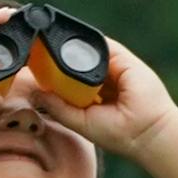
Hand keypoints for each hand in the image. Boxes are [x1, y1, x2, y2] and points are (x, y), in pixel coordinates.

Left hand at [31, 36, 177, 158]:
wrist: (147, 131)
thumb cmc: (118, 133)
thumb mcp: (81, 121)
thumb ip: (59, 108)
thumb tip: (36, 92)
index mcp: (93, 95)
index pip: (68, 79)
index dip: (51, 74)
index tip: (30, 69)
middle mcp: (103, 79)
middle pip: (74, 62)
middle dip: (54, 58)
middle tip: (30, 53)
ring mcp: (113, 67)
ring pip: (85, 51)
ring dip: (66, 49)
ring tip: (42, 44)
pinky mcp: (122, 59)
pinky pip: (100, 45)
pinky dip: (84, 43)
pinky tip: (65, 43)